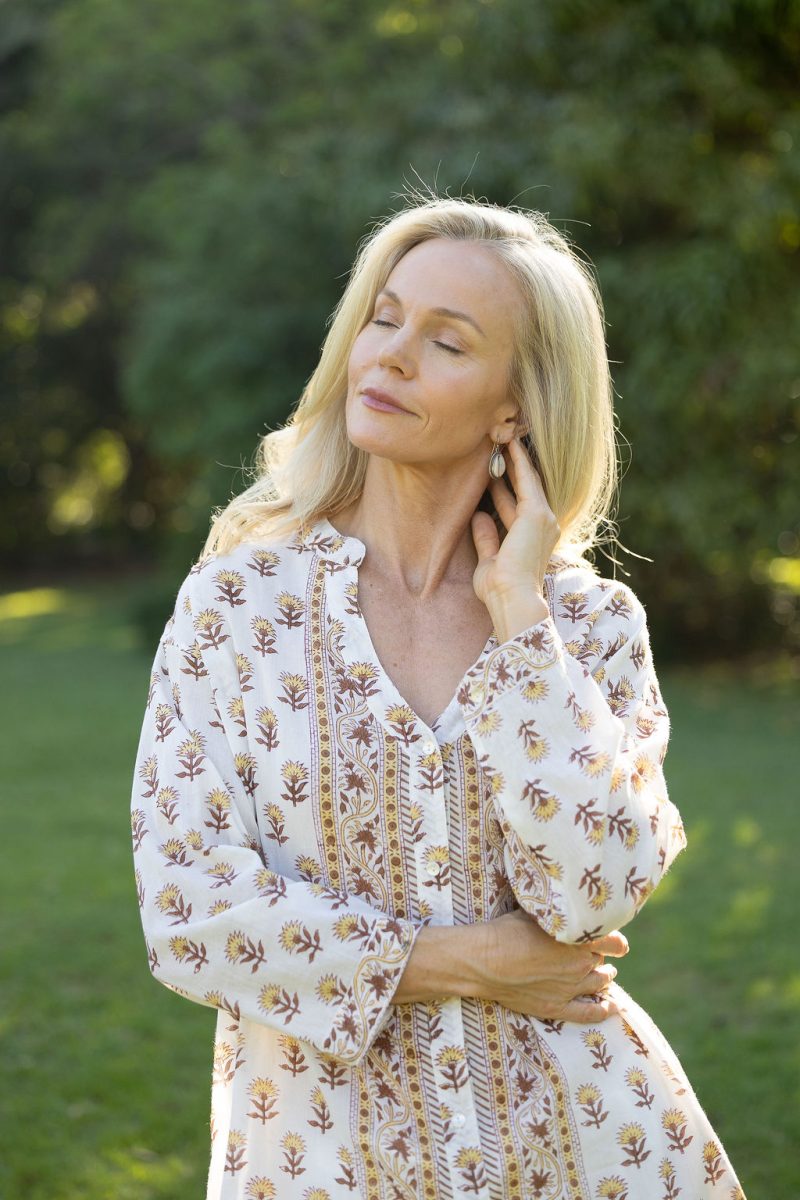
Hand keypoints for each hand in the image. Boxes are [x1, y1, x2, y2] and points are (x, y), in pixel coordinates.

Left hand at [471, 436, 559, 624]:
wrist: (512, 599)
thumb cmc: (499, 589)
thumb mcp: (489, 559)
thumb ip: (486, 537)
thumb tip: (480, 516)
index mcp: (532, 538)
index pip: (515, 506)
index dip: (504, 488)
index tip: (493, 471)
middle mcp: (544, 525)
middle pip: (524, 489)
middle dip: (511, 468)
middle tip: (498, 446)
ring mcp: (543, 518)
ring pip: (526, 481)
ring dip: (514, 459)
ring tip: (502, 438)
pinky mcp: (537, 513)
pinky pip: (526, 480)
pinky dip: (518, 462)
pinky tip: (509, 445)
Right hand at [474, 909, 628, 1022]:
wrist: (483, 961)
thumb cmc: (505, 931)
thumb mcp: (534, 913)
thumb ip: (556, 916)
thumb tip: (565, 907)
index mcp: (578, 940)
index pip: (614, 942)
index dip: (614, 939)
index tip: (609, 937)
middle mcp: (580, 966)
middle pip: (602, 960)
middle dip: (599, 954)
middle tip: (592, 950)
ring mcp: (569, 989)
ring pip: (599, 983)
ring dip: (604, 977)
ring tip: (605, 973)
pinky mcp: (556, 1007)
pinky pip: (588, 1013)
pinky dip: (604, 1011)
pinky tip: (613, 1008)